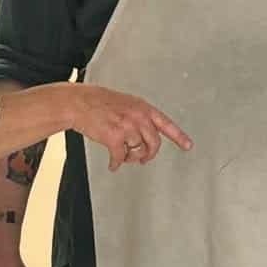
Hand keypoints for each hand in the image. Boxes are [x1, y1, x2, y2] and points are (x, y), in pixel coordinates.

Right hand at [75, 85, 192, 171]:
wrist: (78, 102)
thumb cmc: (98, 101)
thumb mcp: (125, 103)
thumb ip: (138, 116)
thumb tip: (143, 137)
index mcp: (142, 107)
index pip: (166, 124)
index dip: (179, 136)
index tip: (188, 146)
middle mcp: (138, 116)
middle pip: (154, 143)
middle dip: (149, 154)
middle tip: (143, 159)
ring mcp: (127, 127)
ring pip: (138, 151)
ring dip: (130, 158)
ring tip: (123, 157)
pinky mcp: (114, 138)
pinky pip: (120, 157)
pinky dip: (116, 163)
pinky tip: (113, 164)